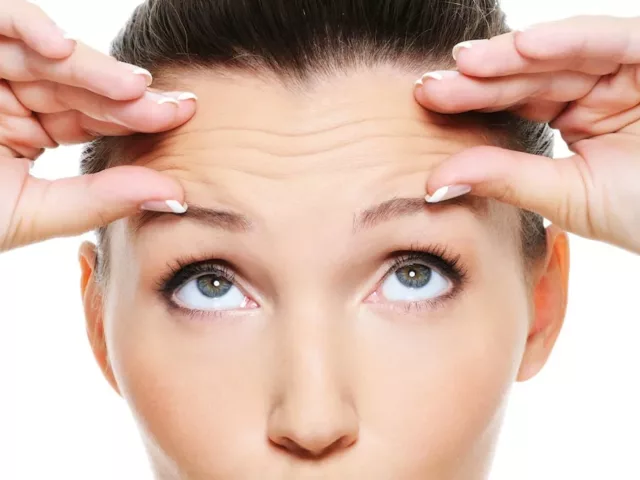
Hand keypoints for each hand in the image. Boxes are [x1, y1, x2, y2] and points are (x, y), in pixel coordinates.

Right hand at [0, 0, 196, 251]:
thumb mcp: (29, 212)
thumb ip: (99, 202)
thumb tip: (174, 195)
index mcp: (30, 131)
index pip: (91, 118)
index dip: (135, 117)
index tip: (183, 116)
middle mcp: (10, 94)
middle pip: (77, 84)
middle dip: (123, 93)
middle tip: (171, 104)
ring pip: (42, 53)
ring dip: (88, 66)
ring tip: (132, 86)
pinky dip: (24, 26)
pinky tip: (58, 47)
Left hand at [414, 15, 639, 254]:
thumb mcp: (566, 195)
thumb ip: (504, 179)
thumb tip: (433, 181)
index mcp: (578, 119)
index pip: (517, 102)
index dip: (473, 100)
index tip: (426, 102)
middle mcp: (600, 88)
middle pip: (530, 74)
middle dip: (481, 77)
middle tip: (431, 84)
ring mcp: (629, 68)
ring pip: (563, 52)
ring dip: (513, 56)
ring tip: (464, 64)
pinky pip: (612, 39)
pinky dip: (569, 39)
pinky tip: (521, 47)